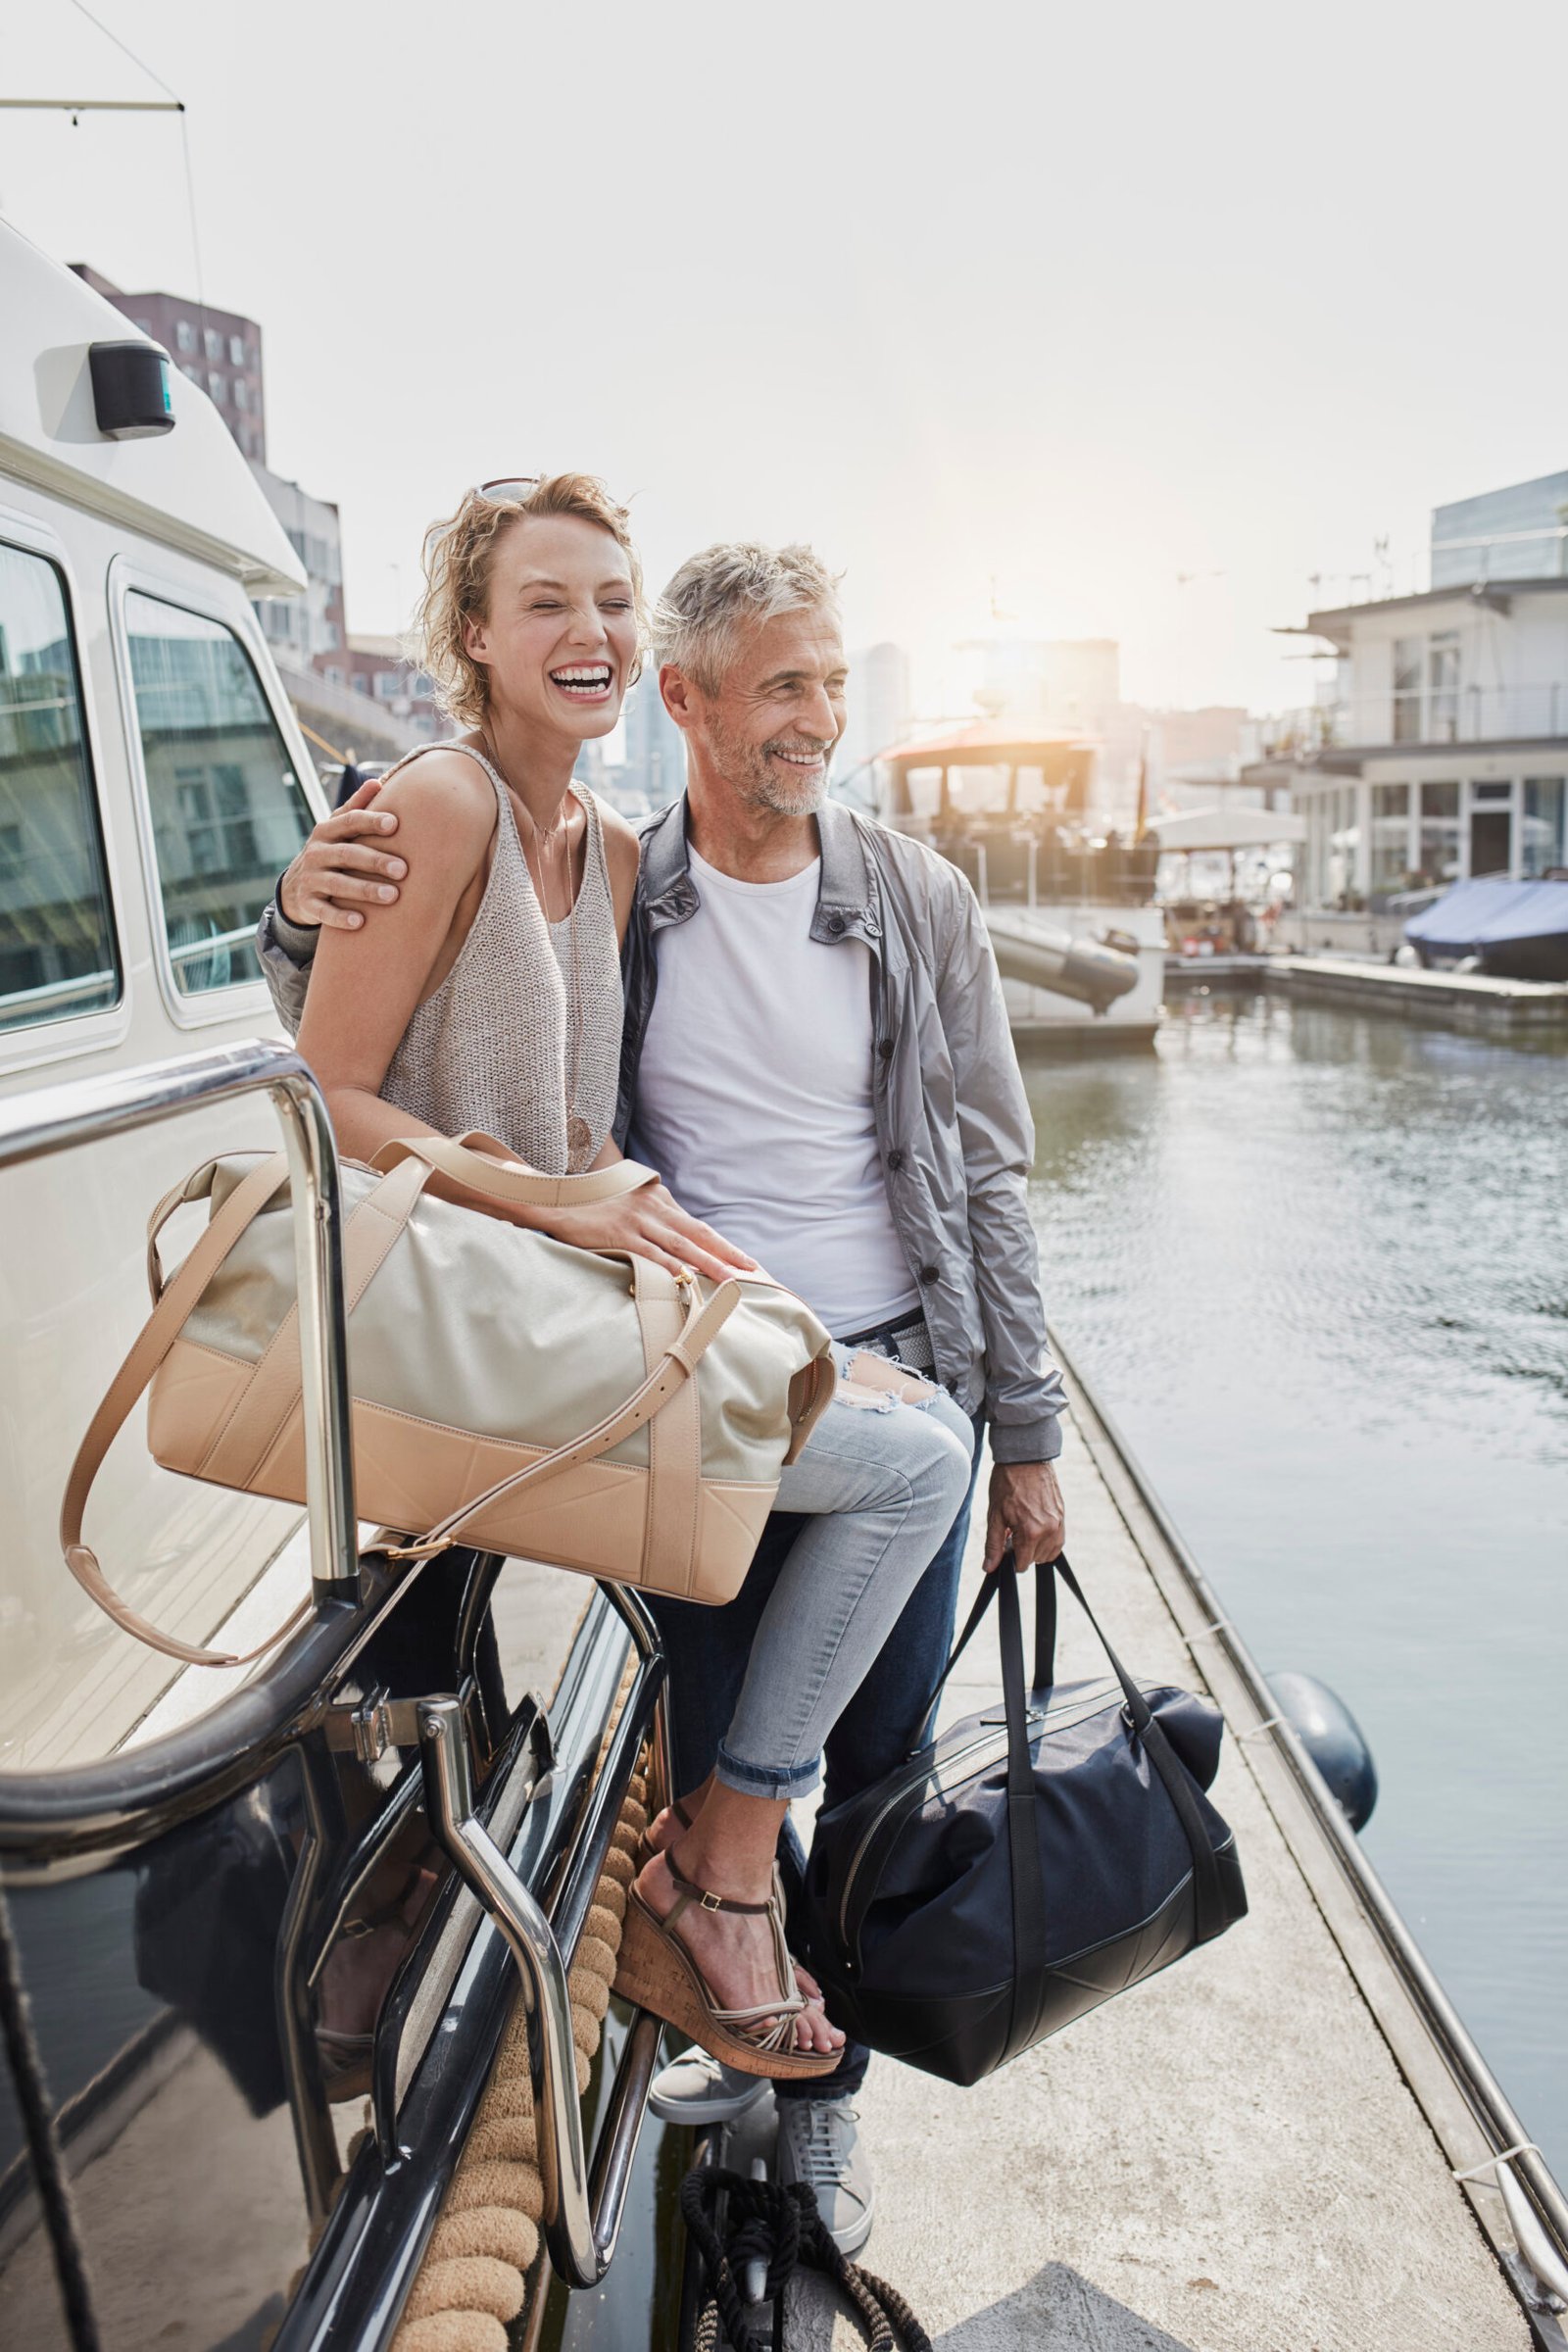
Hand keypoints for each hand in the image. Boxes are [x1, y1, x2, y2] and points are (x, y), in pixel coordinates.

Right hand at [279, 777, 407, 930]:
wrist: (296, 886)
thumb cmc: (329, 851)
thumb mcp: (337, 829)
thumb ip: (356, 807)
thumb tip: (378, 781)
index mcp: (327, 831)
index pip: (349, 822)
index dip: (370, 821)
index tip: (394, 824)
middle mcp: (316, 852)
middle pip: (347, 854)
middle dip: (375, 860)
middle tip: (404, 869)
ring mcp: (310, 878)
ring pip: (337, 883)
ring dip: (365, 890)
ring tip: (392, 896)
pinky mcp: (308, 903)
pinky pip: (323, 912)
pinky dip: (340, 917)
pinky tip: (360, 922)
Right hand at [531, 1178, 759, 1287]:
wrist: (560, 1201)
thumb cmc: (595, 1206)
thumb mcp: (631, 1203)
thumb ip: (653, 1218)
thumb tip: (675, 1244)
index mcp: (659, 1198)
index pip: (696, 1225)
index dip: (721, 1244)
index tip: (742, 1259)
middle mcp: (654, 1206)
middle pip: (698, 1233)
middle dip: (727, 1253)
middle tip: (751, 1269)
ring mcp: (638, 1221)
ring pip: (682, 1246)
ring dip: (709, 1264)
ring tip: (731, 1279)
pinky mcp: (621, 1235)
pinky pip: (653, 1255)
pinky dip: (673, 1269)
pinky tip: (690, 1279)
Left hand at [982, 1458, 1065, 1574]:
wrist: (1025, 1458)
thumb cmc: (1007, 1483)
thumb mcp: (995, 1516)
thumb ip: (993, 1545)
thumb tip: (989, 1568)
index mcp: (1031, 1532)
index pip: (1022, 1564)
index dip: (1010, 1559)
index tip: (1004, 1545)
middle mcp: (1049, 1530)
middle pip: (1036, 1559)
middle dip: (1022, 1551)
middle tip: (1011, 1532)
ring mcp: (1059, 1523)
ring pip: (1049, 1553)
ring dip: (1036, 1548)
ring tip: (1022, 1529)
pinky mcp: (1063, 1515)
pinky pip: (1058, 1540)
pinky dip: (1047, 1540)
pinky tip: (1034, 1527)